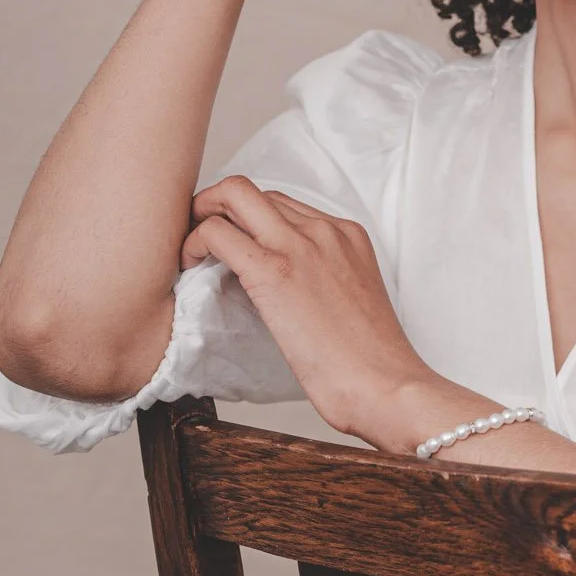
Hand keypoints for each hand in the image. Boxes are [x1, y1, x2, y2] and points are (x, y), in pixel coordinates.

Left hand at [181, 176, 434, 441]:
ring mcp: (300, 245)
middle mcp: (325, 229)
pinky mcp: (273, 270)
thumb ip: (322, 280)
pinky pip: (217, 232)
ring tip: (192, 252)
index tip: (233, 242)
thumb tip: (285, 290)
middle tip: (200, 238)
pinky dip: (194, 242)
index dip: (248, 219)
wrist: (386, 383)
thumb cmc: (371, 361)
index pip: (283, 204)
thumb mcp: (351, 301)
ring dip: (203, 217)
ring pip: (233, 195)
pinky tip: (189, 266)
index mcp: (347, 235)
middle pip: (255, 191)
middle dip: (217, 206)